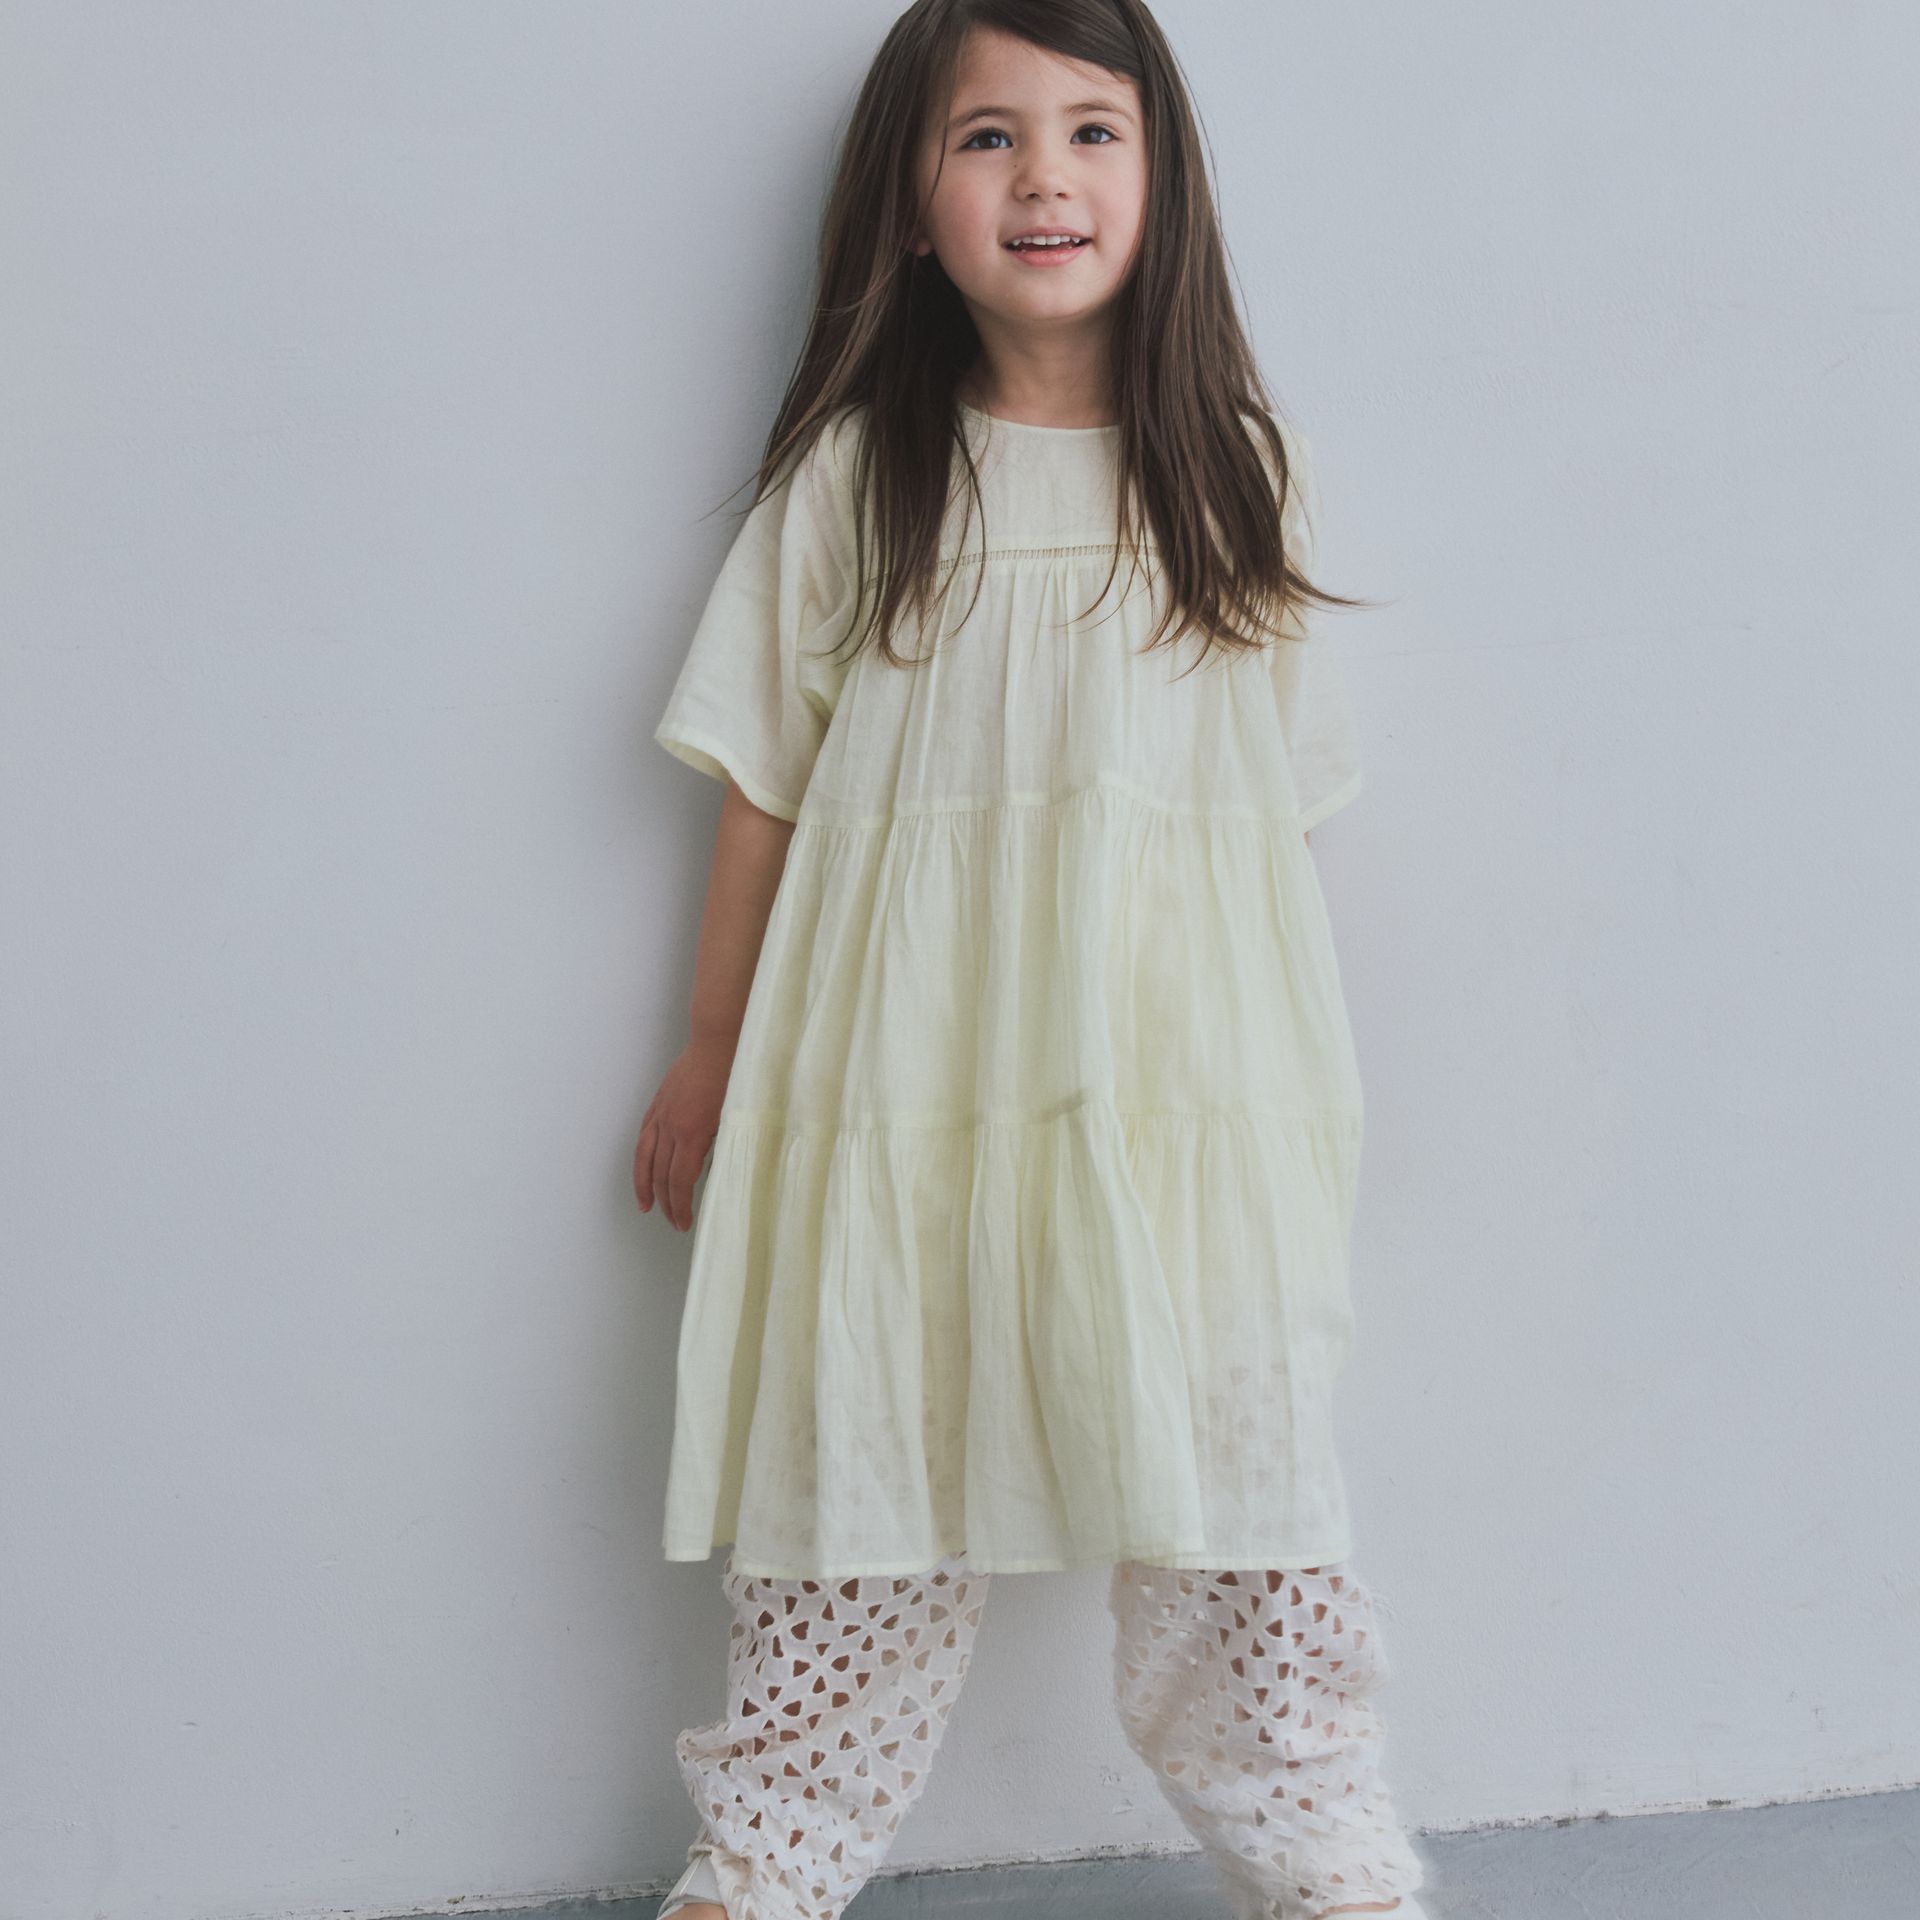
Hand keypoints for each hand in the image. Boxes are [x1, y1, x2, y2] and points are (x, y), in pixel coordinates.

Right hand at [633, 1034, 735, 1232]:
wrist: (719, 1039)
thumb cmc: (736, 1074)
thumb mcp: (738, 1116)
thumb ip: (728, 1146)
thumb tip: (726, 1174)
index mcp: (692, 1133)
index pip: (680, 1181)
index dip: (679, 1206)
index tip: (683, 1223)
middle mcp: (671, 1126)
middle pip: (661, 1174)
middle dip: (665, 1202)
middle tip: (673, 1222)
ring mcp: (661, 1113)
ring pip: (645, 1157)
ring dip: (644, 1185)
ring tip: (645, 1205)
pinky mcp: (659, 1102)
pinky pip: (644, 1136)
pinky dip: (641, 1157)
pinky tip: (644, 1167)